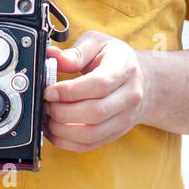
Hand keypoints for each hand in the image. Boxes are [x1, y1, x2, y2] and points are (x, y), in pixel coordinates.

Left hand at [42, 30, 148, 152]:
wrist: (143, 80)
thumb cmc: (115, 58)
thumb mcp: (97, 43)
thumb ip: (76, 52)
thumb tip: (53, 58)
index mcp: (125, 68)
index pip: (99, 84)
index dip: (70, 91)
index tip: (49, 91)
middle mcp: (129, 96)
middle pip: (95, 113)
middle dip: (62, 111)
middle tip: (45, 103)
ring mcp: (124, 118)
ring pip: (91, 134)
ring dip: (61, 129)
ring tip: (47, 116)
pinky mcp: (115, 134)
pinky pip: (88, 145)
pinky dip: (66, 141)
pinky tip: (53, 130)